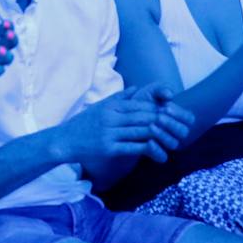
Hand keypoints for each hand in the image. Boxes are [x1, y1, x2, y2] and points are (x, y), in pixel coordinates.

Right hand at [58, 85, 191, 162]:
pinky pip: (134, 147)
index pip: (140, 106)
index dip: (157, 110)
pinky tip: (158, 153)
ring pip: (142, 132)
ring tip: (172, 141)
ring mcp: (110, 133)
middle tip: (178, 128)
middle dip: (162, 122)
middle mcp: (111, 118)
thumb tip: (137, 88)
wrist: (64, 140)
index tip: (170, 115)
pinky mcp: (109, 149)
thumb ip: (119, 97)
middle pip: (144, 118)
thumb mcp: (100, 106)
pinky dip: (148, 150)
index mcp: (111, 106)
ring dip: (159, 137)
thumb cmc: (83, 123)